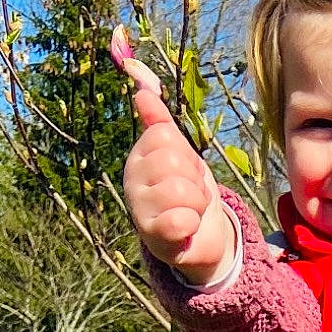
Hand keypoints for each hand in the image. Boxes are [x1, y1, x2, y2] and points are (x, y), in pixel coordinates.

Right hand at [119, 52, 232, 283]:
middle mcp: (132, 182)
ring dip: (197, 203)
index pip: (165, 135)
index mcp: (138, 156)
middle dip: (194, 179)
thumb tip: (144, 92)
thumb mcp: (179, 153)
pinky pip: (180, 221)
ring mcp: (140, 211)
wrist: (198, 237)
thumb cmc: (186, 192)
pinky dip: (192, 224)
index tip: (186, 170)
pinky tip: (187, 229)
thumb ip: (162, 124)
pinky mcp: (154, 239)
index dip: (186, 152)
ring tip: (190, 211)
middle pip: (173, 160)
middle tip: (191, 194)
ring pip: (180, 191)